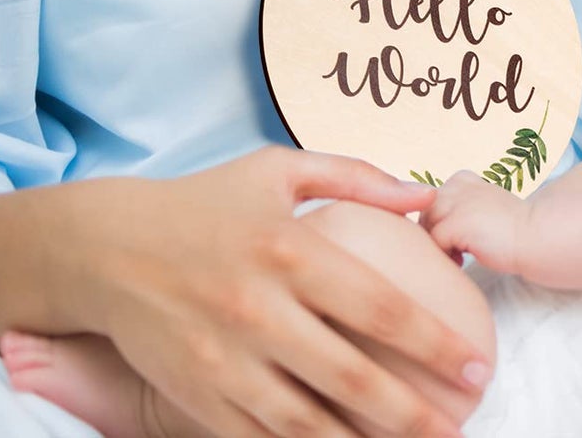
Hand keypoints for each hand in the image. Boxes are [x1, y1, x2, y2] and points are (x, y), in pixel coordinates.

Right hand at [73, 147, 487, 437]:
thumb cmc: (204, 202)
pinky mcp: (198, 395)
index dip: (433, 339)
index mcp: (289, 248)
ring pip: (307, 422)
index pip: (377, 304)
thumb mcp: (277, 170)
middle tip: (460, 426)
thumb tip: (424, 195)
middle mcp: (260, 308)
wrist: (105, 248)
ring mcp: (226, 359)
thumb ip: (355, 177)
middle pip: (350, 374)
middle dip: (412, 410)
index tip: (476, 362)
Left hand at [422, 170, 525, 273]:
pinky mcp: (458, 223)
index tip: (458, 238)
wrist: (536, 235)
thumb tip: (434, 227)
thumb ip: (460, 208)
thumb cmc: (511, 228)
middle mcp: (457, 186)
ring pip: (426, 226)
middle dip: (435, 234)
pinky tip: (463, 261)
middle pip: (425, 213)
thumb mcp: (482, 207)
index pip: (430, 201)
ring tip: (458, 257)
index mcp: (463, 179)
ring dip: (438, 245)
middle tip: (456, 251)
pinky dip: (445, 255)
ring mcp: (457, 203)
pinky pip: (435, 241)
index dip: (439, 222)